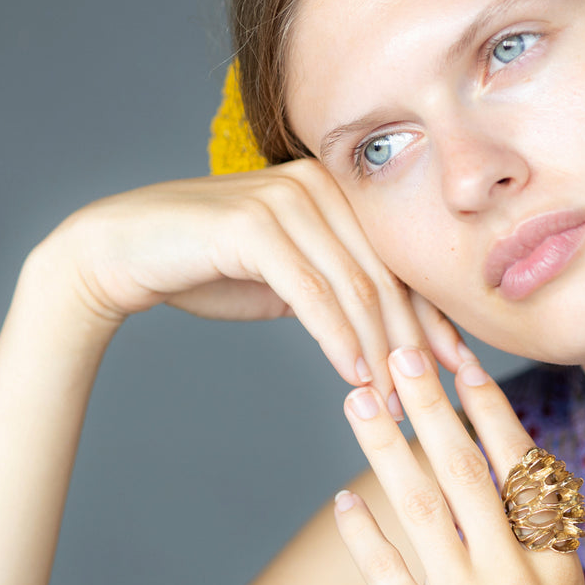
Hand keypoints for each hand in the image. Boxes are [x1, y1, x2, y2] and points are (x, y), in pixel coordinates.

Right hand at [35, 159, 464, 396]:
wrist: (124, 250)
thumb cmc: (210, 266)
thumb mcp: (290, 277)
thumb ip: (341, 286)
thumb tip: (400, 331)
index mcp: (336, 189)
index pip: (399, 259)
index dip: (432, 316)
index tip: (460, 367)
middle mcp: (319, 183)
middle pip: (385, 274)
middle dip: (412, 342)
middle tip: (430, 396)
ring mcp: (288, 198)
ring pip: (354, 287)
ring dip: (378, 351)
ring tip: (395, 401)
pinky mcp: (255, 224)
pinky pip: (313, 292)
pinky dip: (339, 340)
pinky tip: (354, 376)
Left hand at [334, 350, 584, 584]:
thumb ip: (549, 553)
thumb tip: (533, 496)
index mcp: (557, 566)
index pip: (521, 468)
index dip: (490, 411)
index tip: (464, 365)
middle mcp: (515, 577)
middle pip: (466, 470)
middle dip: (431, 405)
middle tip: (401, 355)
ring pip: (421, 506)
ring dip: (386, 447)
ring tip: (358, 404)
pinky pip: (386, 573)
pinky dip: (363, 533)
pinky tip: (341, 501)